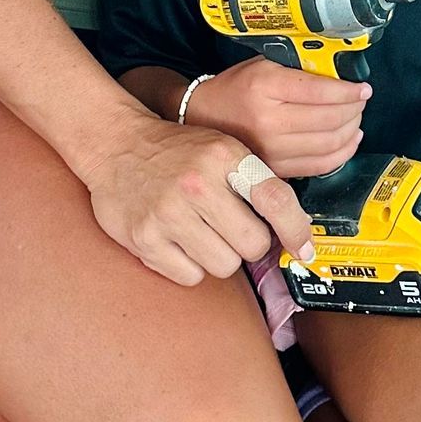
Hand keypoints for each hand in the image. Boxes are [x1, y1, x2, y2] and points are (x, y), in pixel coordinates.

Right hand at [81, 109, 316, 288]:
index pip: (275, 199)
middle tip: (233, 230)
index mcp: (223, 156)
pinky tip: (179, 241)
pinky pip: (191, 276)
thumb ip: (256, 183)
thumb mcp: (221, 150)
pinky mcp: (145, 239)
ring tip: (202, 233)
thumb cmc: (178, 154)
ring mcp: (168, 213)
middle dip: (250, 244)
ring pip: (224, 266)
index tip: (304, 250)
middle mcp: (197, 183)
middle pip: (253, 244)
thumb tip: (297, 233)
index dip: (296, 230)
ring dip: (220, 256)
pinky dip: (190, 266)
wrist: (115, 145)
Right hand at [184, 56, 367, 178]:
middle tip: (360, 101)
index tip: (363, 89)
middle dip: (355, 110)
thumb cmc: (234, 88)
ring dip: (352, 130)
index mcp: (265, 87)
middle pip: (330, 120)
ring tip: (356, 118)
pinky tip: (348, 140)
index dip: (350, 91)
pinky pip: (321, 165)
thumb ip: (298, 68)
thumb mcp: (263, 65)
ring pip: (330, 144)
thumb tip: (340, 73)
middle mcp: (269, 121)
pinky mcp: (276, 169)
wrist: (202, 118)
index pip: (322, 91)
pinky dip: (342, 153)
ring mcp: (273, 150)